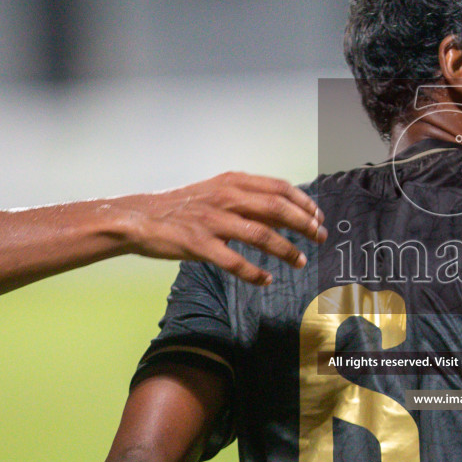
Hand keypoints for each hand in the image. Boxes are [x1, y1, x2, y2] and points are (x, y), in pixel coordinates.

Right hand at [116, 172, 326, 283]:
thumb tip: (288, 215)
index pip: (279, 188)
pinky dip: (254, 273)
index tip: (319, 217)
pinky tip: (266, 279)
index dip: (304, 203)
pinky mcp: (199, 244)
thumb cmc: (184, 207)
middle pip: (276, 209)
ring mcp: (212, 221)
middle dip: (304, 224)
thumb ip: (251, 203)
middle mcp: (225, 197)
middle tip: (320, 237)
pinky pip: (234, 261)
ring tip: (300, 261)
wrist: (140, 218)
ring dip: (285, 250)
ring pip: (260, 235)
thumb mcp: (218, 194)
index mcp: (232, 182)